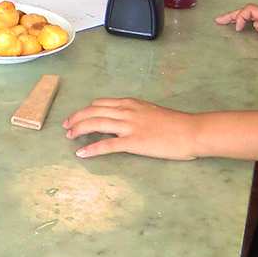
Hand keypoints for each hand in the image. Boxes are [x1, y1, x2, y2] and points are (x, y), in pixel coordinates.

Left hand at [62, 98, 201, 159]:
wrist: (191, 131)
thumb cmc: (176, 124)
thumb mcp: (151, 111)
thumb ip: (135, 114)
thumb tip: (124, 120)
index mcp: (130, 103)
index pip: (100, 103)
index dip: (85, 110)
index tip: (77, 116)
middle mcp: (126, 111)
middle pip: (92, 112)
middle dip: (76, 118)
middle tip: (66, 126)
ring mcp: (129, 127)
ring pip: (96, 124)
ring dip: (79, 129)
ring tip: (69, 136)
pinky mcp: (133, 142)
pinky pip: (107, 145)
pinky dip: (92, 149)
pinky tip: (82, 153)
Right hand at [217, 3, 257, 60]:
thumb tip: (255, 22)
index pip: (252, 9)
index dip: (240, 16)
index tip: (236, 30)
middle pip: (251, 10)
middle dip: (234, 14)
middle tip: (219, 20)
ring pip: (253, 15)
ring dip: (238, 17)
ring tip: (225, 22)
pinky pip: (257, 21)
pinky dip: (245, 22)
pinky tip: (240, 27)